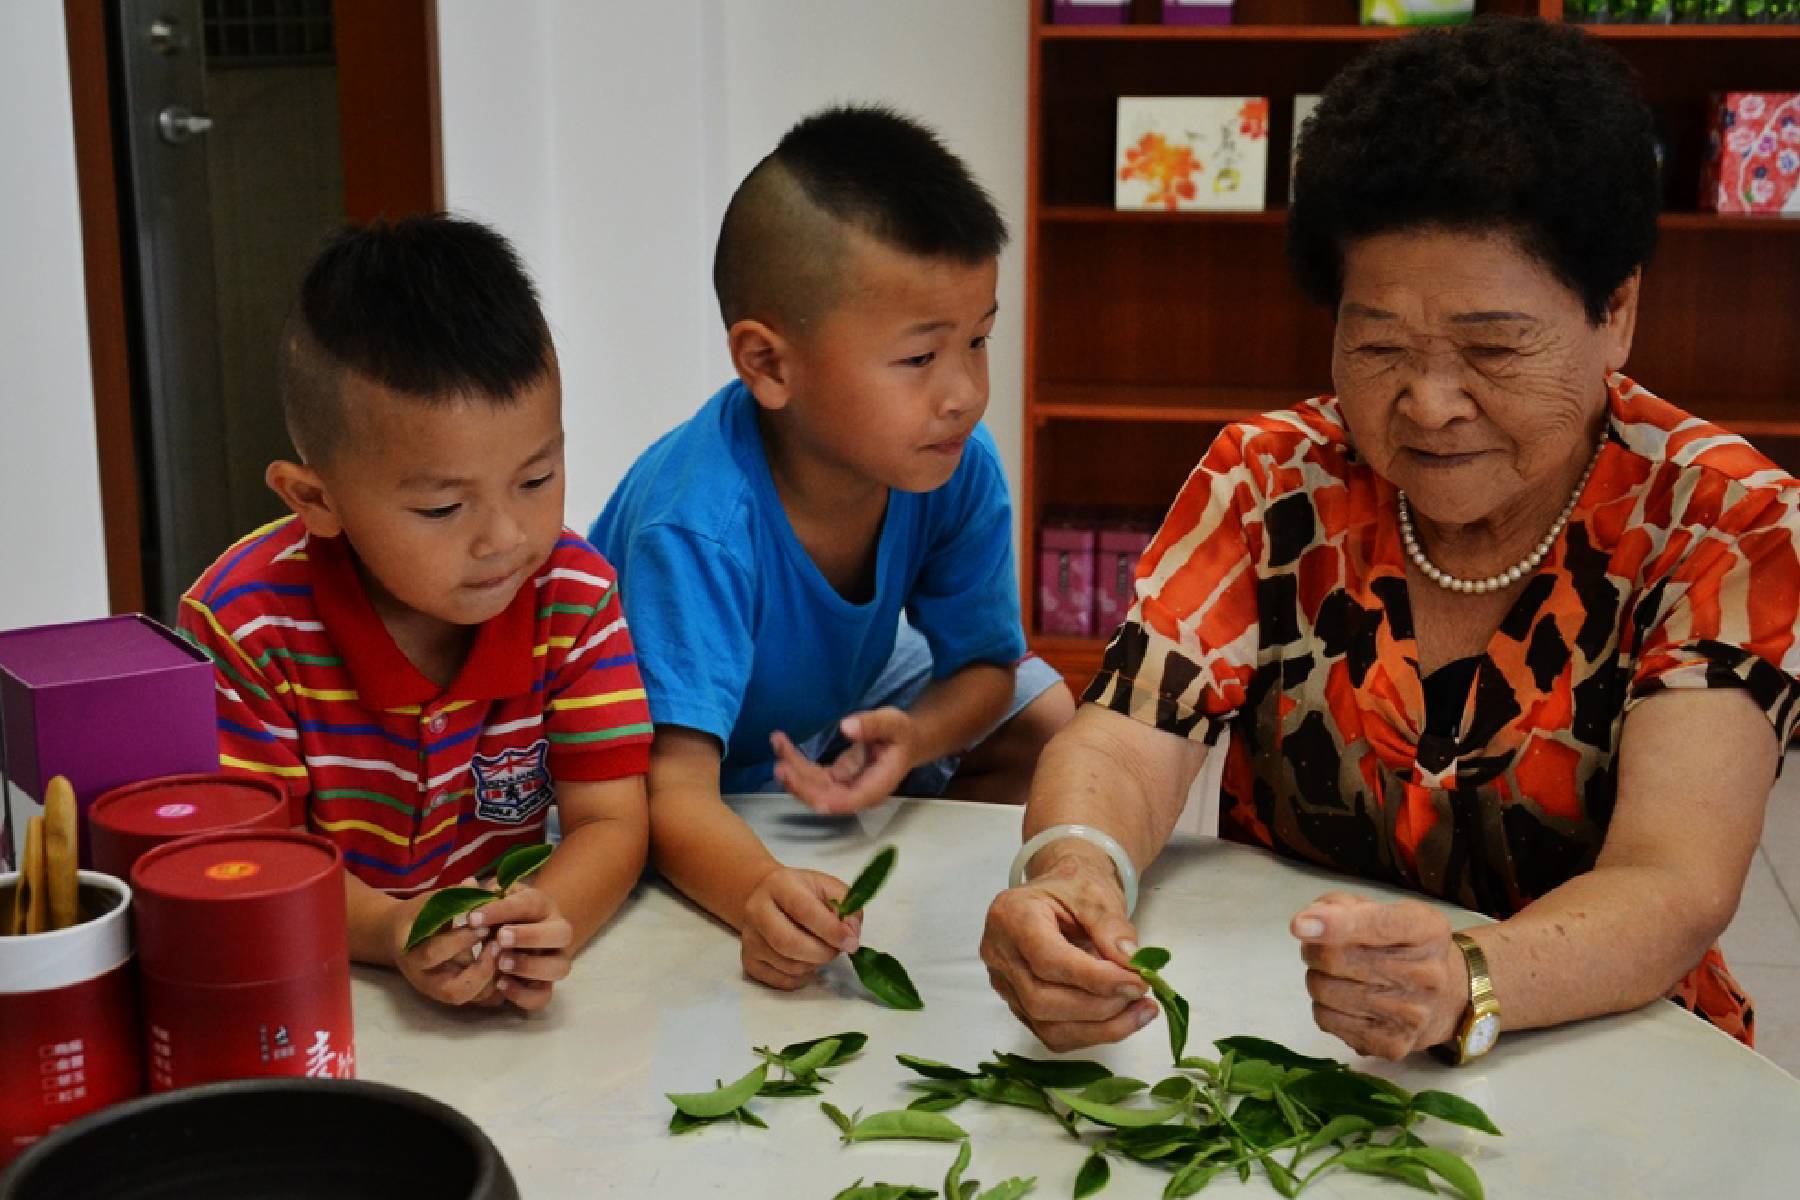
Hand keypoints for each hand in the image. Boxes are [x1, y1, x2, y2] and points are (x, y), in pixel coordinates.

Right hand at [387, 890, 500, 1006]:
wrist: (402, 938)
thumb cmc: (417, 916)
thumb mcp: (426, 903)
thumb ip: (448, 895)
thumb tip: (473, 883)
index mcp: (412, 955)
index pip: (434, 954)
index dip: (460, 940)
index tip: (482, 925)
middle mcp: (425, 981)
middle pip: (454, 992)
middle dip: (481, 970)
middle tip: (498, 945)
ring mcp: (441, 991)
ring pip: (472, 999)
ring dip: (493, 978)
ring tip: (506, 951)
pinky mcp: (458, 993)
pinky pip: (481, 1000)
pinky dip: (499, 985)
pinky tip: (508, 961)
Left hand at [468, 885, 573, 1012]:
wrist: (518, 935)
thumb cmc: (502, 914)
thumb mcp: (494, 899)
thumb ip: (483, 896)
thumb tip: (469, 886)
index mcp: (543, 906)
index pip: (529, 904)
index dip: (501, 910)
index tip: (474, 918)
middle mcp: (556, 932)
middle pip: (562, 933)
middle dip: (529, 936)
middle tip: (500, 938)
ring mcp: (554, 961)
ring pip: (560, 967)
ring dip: (530, 966)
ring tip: (501, 963)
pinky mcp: (544, 986)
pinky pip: (543, 996)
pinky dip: (524, 994)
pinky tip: (501, 984)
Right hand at [740, 866, 861, 989]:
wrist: (767, 896)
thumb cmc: (804, 892)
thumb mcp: (829, 887)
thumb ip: (847, 906)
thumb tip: (851, 934)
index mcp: (780, 885)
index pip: (804, 910)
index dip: (830, 930)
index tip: (851, 942)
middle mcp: (757, 910)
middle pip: (788, 943)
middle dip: (822, 953)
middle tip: (838, 950)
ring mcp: (750, 937)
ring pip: (787, 965)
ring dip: (814, 965)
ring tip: (821, 951)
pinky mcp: (748, 960)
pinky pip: (780, 981)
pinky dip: (801, 978)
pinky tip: (807, 963)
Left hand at [771, 707, 916, 814]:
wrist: (903, 741)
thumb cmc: (901, 734)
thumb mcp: (892, 723)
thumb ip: (872, 725)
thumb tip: (846, 727)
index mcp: (878, 785)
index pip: (855, 799)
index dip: (835, 803)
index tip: (816, 801)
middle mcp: (858, 792)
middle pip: (826, 797)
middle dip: (802, 785)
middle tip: (781, 766)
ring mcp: (844, 787)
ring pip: (813, 787)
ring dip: (793, 771)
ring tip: (778, 744)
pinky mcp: (834, 779)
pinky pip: (811, 776)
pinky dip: (795, 763)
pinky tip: (782, 746)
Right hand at [980, 847, 1155, 1051]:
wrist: (1061, 894)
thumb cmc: (1074, 888)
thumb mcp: (1096, 893)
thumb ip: (1112, 927)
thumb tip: (1131, 964)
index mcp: (1011, 915)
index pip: (1048, 959)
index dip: (1094, 978)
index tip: (1137, 982)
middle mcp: (999, 954)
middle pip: (1042, 1000)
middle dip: (1098, 1006)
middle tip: (1140, 994)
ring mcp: (1005, 984)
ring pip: (1047, 1027)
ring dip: (1101, 1028)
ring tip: (1141, 1010)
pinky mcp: (1019, 1006)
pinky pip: (1053, 1034)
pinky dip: (1092, 1033)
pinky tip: (1122, 1019)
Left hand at [1292, 892, 1469, 1060]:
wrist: (1445, 998)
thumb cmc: (1399, 945)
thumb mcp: (1381, 910)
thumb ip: (1341, 906)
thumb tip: (1307, 925)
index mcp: (1426, 929)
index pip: (1378, 925)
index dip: (1335, 925)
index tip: (1299, 925)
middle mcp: (1427, 973)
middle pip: (1337, 958)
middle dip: (1315, 950)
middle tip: (1321, 949)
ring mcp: (1412, 1014)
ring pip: (1325, 990)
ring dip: (1318, 978)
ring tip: (1338, 976)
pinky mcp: (1393, 1045)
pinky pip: (1326, 1020)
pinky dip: (1324, 1006)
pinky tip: (1346, 1001)